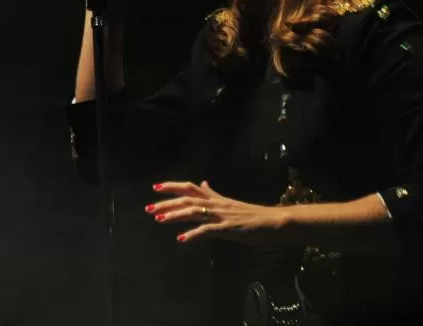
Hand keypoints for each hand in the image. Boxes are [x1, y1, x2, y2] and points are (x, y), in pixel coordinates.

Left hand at [145, 180, 289, 244]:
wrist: (274, 221)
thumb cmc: (253, 215)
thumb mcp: (229, 202)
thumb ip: (214, 194)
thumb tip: (203, 183)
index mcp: (216, 198)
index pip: (190, 187)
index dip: (172, 186)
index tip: (155, 187)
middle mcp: (216, 203)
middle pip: (186, 199)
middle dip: (166, 203)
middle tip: (148, 208)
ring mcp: (221, 215)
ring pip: (193, 211)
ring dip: (174, 215)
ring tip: (158, 219)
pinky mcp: (228, 228)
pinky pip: (207, 230)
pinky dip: (193, 234)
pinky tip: (181, 239)